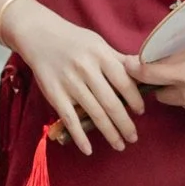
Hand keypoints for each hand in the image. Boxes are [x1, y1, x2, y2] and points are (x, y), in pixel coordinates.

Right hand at [8, 3, 144, 153]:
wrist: (39, 36)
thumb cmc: (74, 41)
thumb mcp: (99, 44)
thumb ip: (119, 60)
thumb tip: (145, 71)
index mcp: (101, 55)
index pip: (124, 82)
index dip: (135, 100)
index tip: (140, 112)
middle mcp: (86, 69)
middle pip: (111, 103)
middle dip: (125, 124)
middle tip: (133, 137)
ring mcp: (69, 83)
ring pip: (94, 113)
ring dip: (109, 133)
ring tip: (119, 144)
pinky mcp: (54, 94)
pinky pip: (70, 120)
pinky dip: (79, 137)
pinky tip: (89, 149)